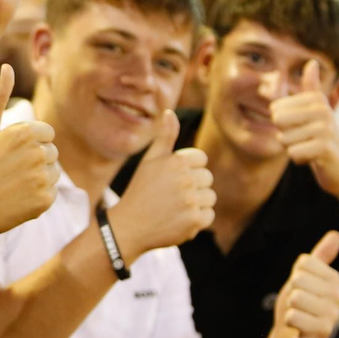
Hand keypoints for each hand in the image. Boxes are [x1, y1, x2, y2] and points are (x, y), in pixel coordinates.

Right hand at [0, 65, 58, 239]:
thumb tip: (7, 67)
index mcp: (26, 132)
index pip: (46, 133)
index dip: (28, 142)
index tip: (9, 154)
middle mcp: (38, 153)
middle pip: (51, 152)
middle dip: (34, 158)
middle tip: (8, 170)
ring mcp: (43, 178)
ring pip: (54, 172)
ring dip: (38, 177)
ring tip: (13, 184)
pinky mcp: (46, 200)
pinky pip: (52, 192)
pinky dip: (38, 195)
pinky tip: (17, 197)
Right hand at [107, 110, 213, 260]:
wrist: (129, 226)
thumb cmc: (140, 191)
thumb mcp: (150, 161)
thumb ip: (165, 137)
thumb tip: (169, 111)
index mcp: (177, 161)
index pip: (201, 160)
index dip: (188, 170)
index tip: (172, 180)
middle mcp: (186, 179)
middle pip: (207, 179)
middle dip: (193, 187)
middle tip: (171, 196)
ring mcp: (191, 201)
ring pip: (210, 198)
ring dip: (196, 204)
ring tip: (174, 208)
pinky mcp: (194, 220)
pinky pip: (208, 216)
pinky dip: (196, 220)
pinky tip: (178, 220)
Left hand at [268, 61, 338, 209]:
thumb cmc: (325, 142)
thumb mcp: (318, 113)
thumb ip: (312, 89)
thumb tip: (312, 62)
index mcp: (316, 100)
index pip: (276, 109)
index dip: (284, 125)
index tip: (304, 129)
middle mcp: (322, 110)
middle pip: (277, 121)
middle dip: (286, 137)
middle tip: (307, 141)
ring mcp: (324, 128)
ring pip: (283, 139)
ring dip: (294, 149)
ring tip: (312, 149)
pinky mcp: (324, 147)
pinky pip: (292, 153)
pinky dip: (300, 160)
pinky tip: (315, 159)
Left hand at [270, 232, 338, 337]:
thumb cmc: (297, 306)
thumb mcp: (304, 277)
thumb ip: (319, 257)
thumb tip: (336, 234)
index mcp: (334, 280)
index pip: (304, 262)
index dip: (294, 274)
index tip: (300, 288)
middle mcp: (338, 297)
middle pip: (299, 279)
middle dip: (291, 292)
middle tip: (297, 304)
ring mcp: (331, 315)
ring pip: (296, 297)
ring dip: (289, 308)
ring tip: (298, 315)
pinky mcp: (322, 333)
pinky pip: (294, 316)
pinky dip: (289, 321)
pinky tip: (297, 328)